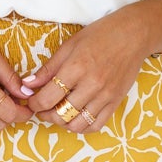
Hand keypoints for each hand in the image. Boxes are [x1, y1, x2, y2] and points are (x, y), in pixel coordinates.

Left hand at [19, 5, 155, 131]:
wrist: (134, 34)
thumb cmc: (101, 35)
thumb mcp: (69, 45)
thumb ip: (48, 68)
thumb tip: (27, 85)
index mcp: (76, 68)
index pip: (47, 98)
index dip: (34, 104)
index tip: (31, 101)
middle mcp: (91, 85)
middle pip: (60, 114)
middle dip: (45, 115)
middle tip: (42, 108)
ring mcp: (105, 96)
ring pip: (77, 124)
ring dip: (63, 123)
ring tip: (59, 113)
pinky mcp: (116, 102)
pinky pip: (96, 125)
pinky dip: (82, 127)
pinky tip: (76, 117)